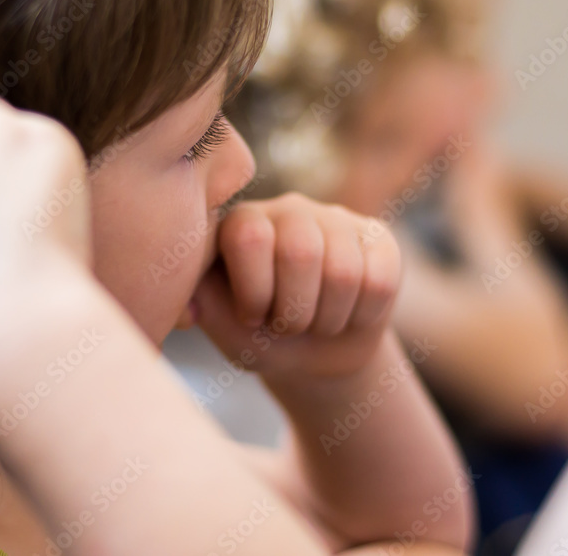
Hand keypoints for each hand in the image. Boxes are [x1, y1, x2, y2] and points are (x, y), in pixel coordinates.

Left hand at [191, 193, 400, 379]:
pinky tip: (350, 314)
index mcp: (242, 222)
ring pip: (345, 271)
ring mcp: (337, 219)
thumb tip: (187, 302)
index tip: (253, 317)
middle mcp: (288, 209)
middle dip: (295, 312)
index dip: (255, 291)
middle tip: (289, 326)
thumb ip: (202, 305)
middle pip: (301, 251)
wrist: (317, 358)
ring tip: (317, 322)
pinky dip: (363, 316)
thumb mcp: (227, 330)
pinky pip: (381, 280)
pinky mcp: (379, 239)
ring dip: (329, 320)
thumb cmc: (262, 340)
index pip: (250, 236)